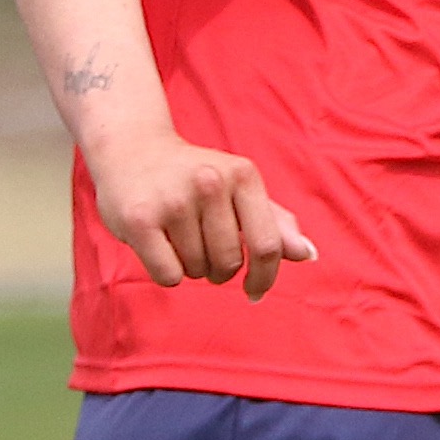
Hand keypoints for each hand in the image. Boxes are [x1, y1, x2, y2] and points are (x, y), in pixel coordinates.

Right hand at [83, 125, 319, 296]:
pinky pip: (169, 276)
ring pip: (197, 271)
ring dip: (191, 266)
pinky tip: (157, 244)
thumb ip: (274, 222)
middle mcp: (210, 182)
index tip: (254, 290)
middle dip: (218, 269)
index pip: (268, 246)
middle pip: (229, 264)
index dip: (265, 277)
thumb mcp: (238, 188)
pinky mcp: (140, 219)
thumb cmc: (193, 176)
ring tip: (177, 236)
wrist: (130, 149)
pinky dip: (167, 272)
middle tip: (202, 246)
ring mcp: (174, 200)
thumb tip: (308, 254)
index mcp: (243, 175)